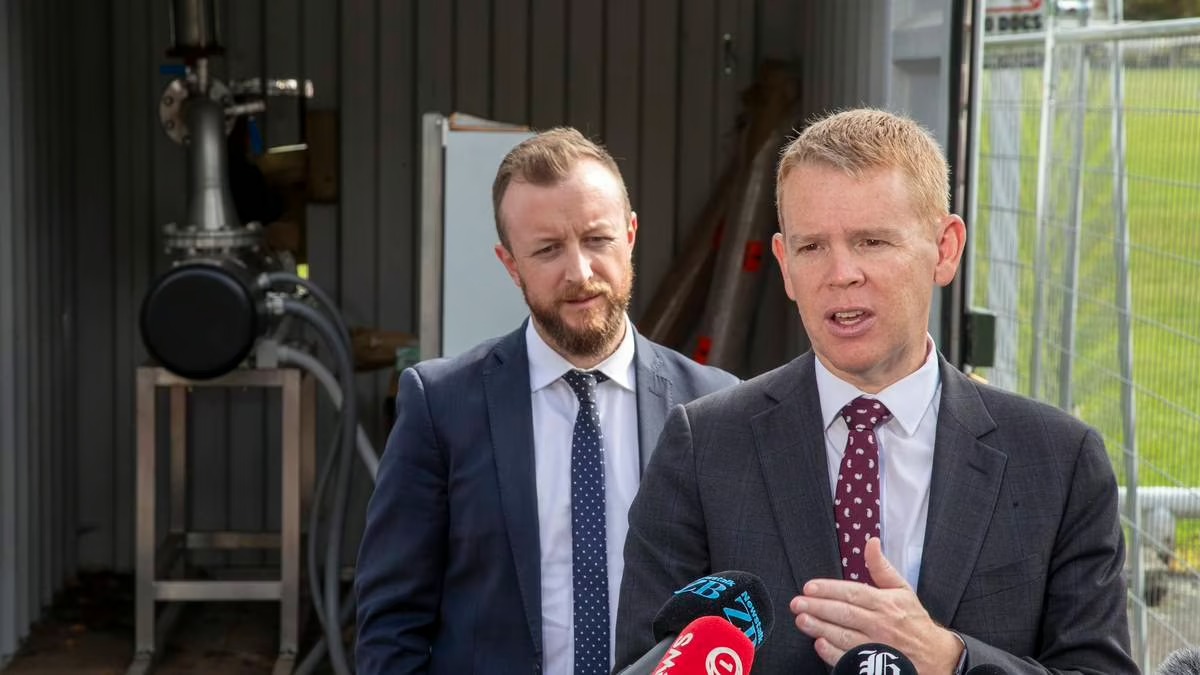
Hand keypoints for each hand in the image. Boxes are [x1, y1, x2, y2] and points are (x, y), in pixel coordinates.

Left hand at [789, 538, 963, 673]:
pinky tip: (819, 645)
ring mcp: (878, 647)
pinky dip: (834, 653)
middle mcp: (880, 624)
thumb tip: (870, 541)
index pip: (853, 593)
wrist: (936, 657)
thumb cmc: (915, 621)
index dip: (830, 589)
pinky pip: (851, 659)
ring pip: (844, 636)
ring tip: (802, 620)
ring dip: (821, 628)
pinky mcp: (875, 666)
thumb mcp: (902, 590)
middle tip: (797, 603)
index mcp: (886, 603)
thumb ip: (881, 567)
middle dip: (818, 607)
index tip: (809, 587)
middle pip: (845, 614)